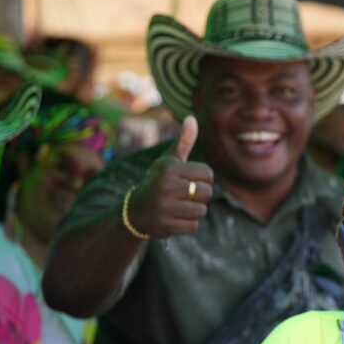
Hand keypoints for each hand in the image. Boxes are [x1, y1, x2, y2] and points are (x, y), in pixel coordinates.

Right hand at [126, 116, 214, 237]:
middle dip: (200, 196)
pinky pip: (193, 226)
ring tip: (179, 206)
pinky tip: (175, 217)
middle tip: (184, 195)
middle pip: (207, 193)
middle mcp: (166, 186)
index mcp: (169, 168)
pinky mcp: (166, 225)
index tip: (189, 180)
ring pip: (201, 211)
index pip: (207, 174)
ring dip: (194, 210)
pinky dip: (187, 224)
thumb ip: (183, 141)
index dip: (202, 179)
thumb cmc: (159, 181)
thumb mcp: (168, 161)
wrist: (135, 210)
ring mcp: (165, 207)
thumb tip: (192, 117)